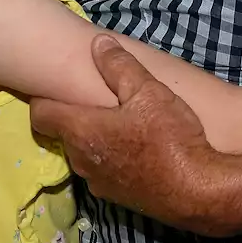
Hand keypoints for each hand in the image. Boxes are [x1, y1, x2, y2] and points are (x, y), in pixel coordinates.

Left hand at [30, 36, 241, 236]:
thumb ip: (119, 64)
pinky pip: (103, 172)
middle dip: (74, 117)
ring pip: (84, 155)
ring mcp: (98, 183)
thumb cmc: (170, 137)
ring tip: (118, 124)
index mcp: (81, 131)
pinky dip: (111, 159)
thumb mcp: (147, 90)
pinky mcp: (118, 199)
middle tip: (95, 100)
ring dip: (94, 139)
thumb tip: (98, 43)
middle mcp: (81, 161)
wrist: (200, 191)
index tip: (55, 86)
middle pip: (63, 134)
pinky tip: (136, 150)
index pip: (41, 114)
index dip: (44, 98)